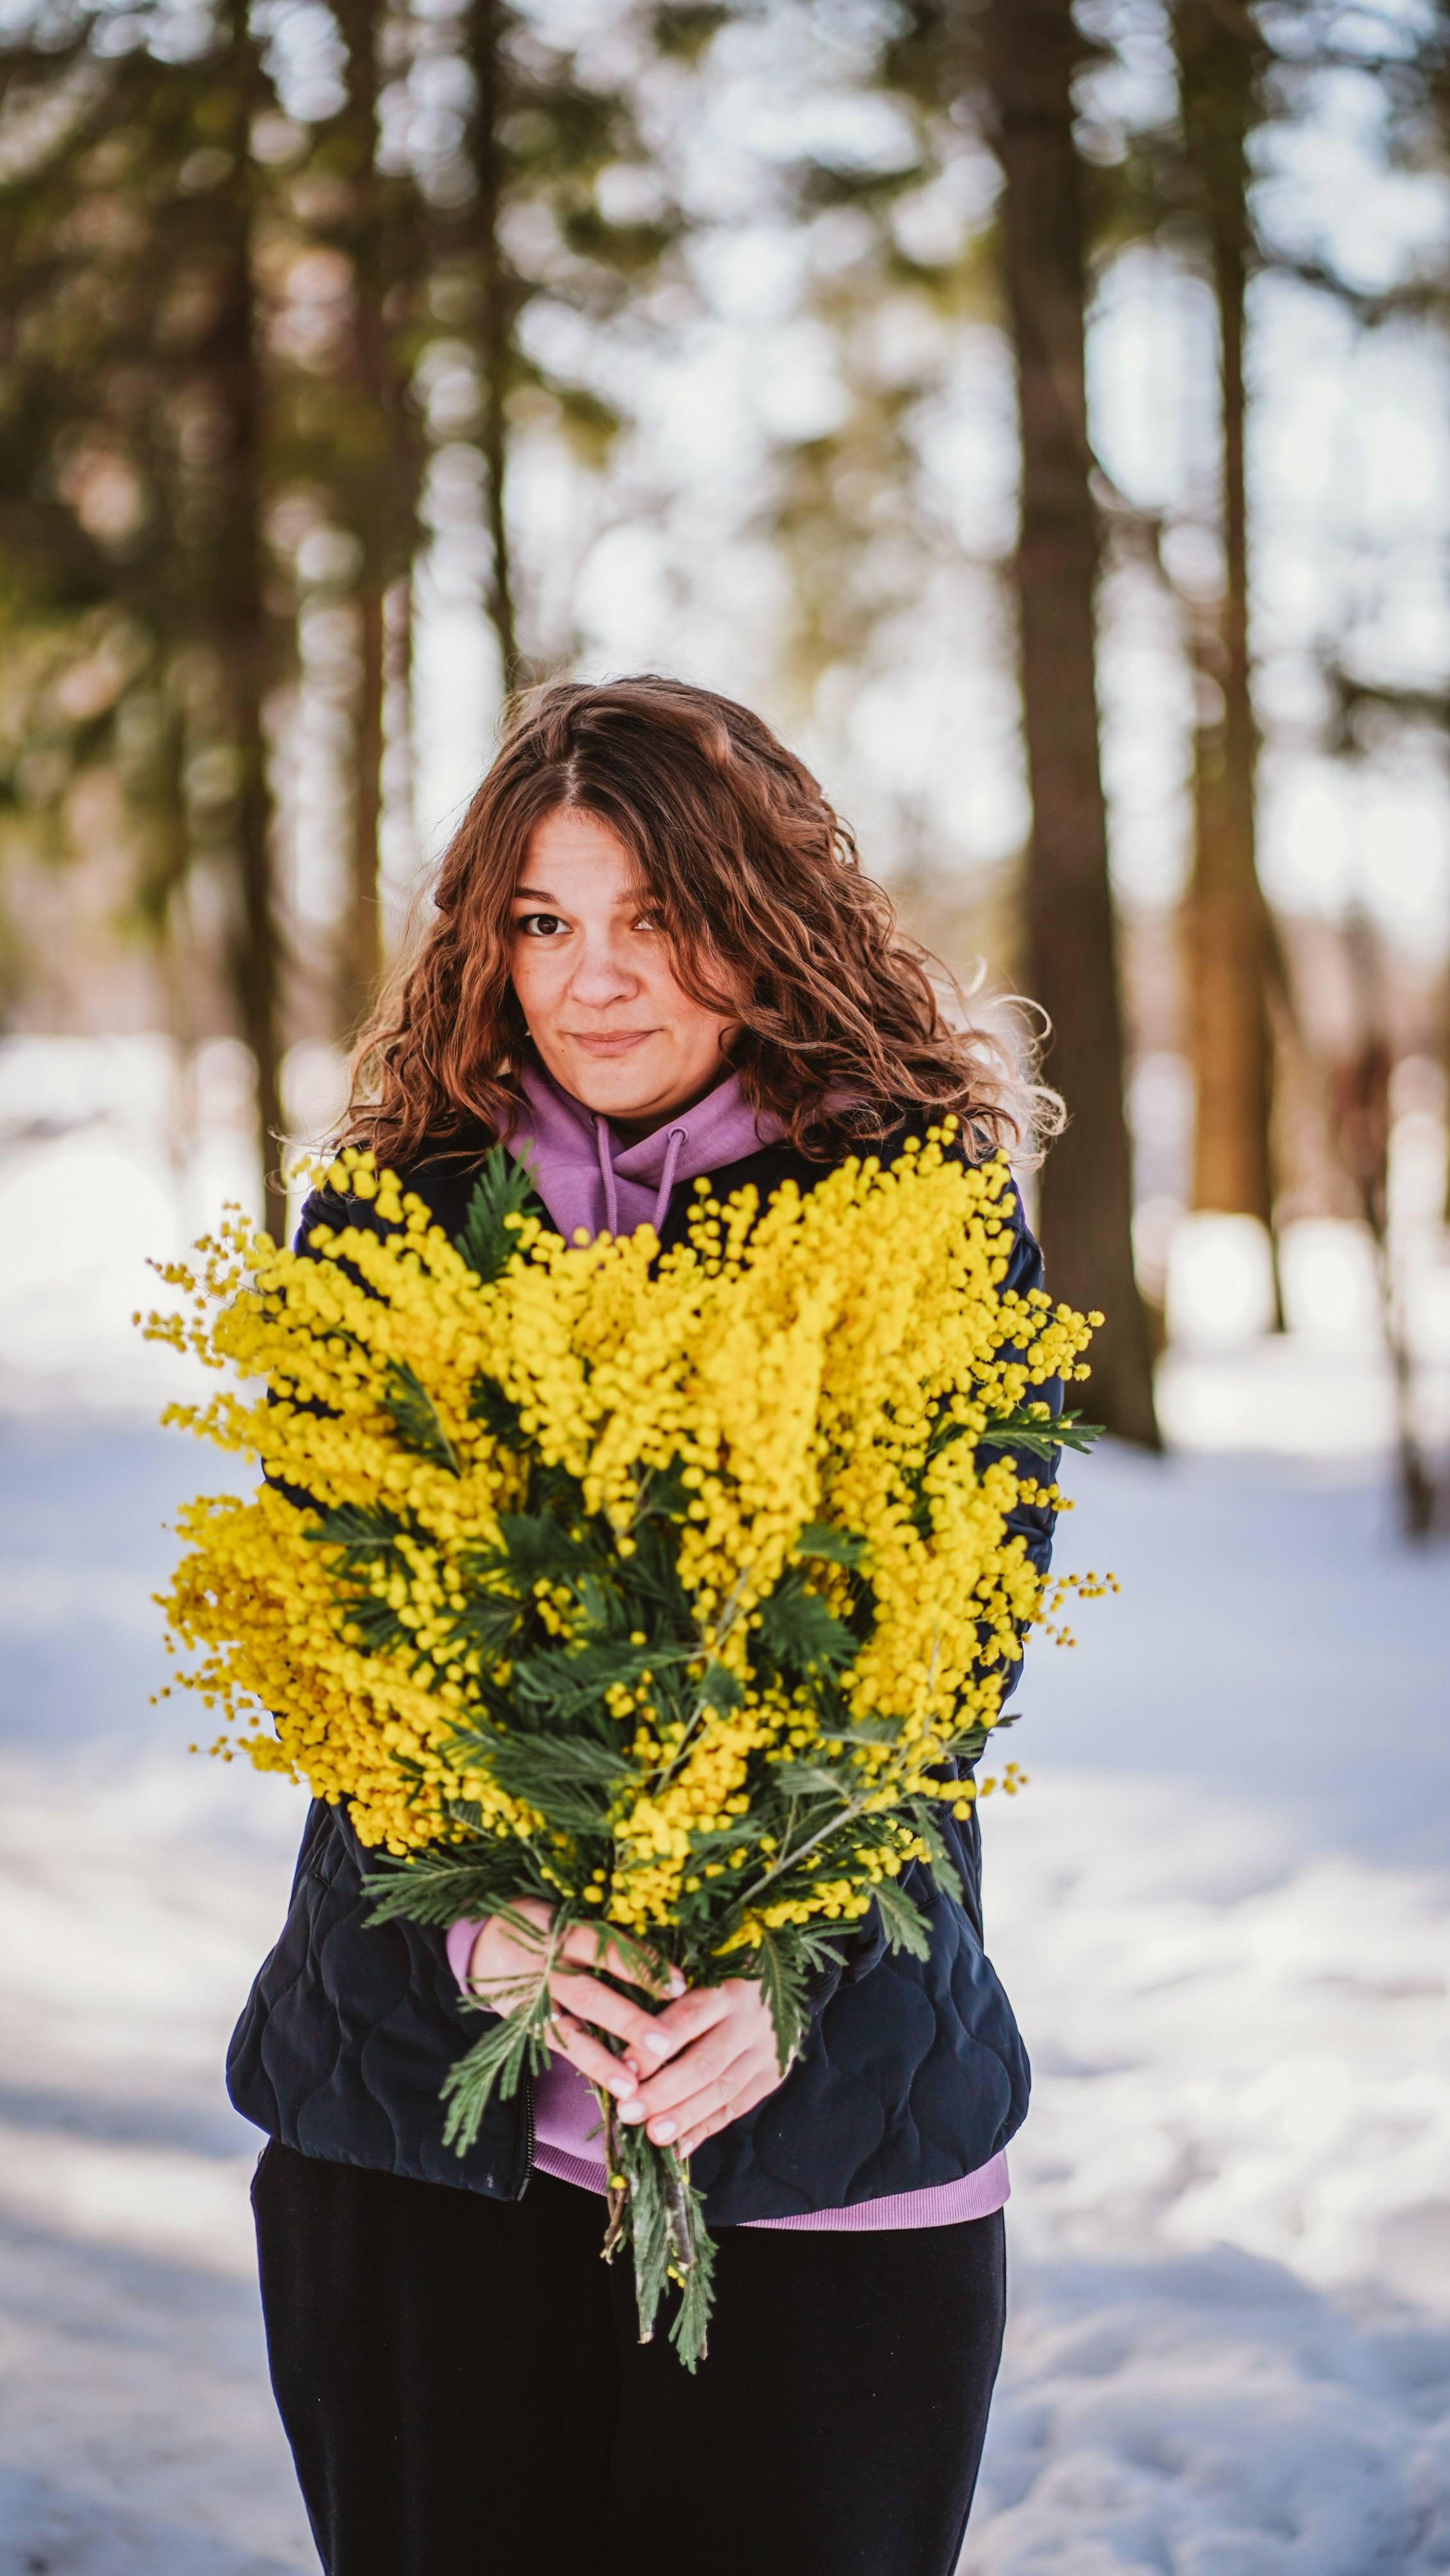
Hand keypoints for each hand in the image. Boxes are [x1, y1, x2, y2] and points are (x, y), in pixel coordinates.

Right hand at [466, 1900, 685, 2106]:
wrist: (483, 1938)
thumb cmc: (545, 1923)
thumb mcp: (569, 1914)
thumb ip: (606, 1936)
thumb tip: (666, 1960)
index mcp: (561, 1931)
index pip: (605, 1948)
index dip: (642, 1965)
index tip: (682, 1985)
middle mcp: (546, 1968)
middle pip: (589, 1996)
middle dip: (627, 2021)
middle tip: (664, 2044)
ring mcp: (533, 2000)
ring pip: (571, 2031)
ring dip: (603, 2060)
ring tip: (633, 2086)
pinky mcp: (525, 2024)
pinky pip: (559, 2047)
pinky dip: (587, 2066)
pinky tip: (614, 2087)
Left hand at [614, 1977, 787, 2159]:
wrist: (783, 1991)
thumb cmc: (727, 1982)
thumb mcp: (706, 1975)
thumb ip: (672, 2002)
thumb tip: (623, 2045)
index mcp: (727, 1989)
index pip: (688, 2017)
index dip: (656, 2045)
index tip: (623, 2068)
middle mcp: (749, 2021)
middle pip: (705, 2062)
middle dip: (664, 2091)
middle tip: (629, 2112)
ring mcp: (765, 2051)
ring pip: (722, 2090)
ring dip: (685, 2116)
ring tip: (653, 2134)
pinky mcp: (772, 2076)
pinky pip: (736, 2108)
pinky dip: (706, 2128)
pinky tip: (680, 2145)